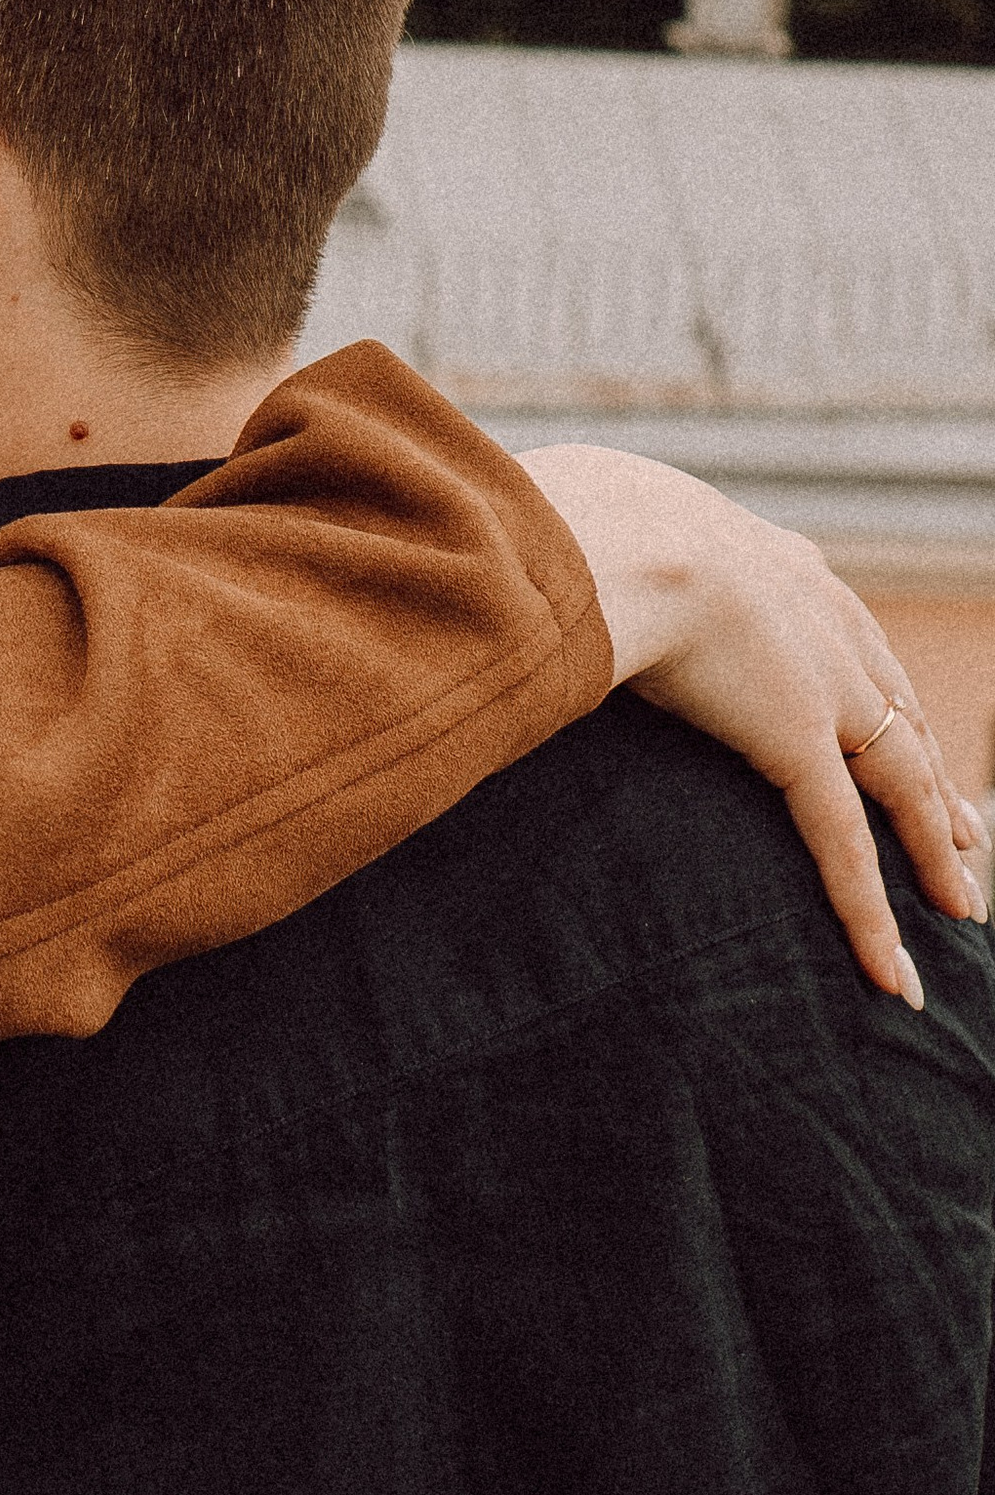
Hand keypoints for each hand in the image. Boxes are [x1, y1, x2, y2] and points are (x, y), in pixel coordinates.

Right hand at [517, 444, 984, 1003]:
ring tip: (958, 903)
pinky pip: (844, 844)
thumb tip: (541, 574)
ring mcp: (822, 683)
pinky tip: (892, 971)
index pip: (852, 645)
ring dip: (933, 847)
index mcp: (782, 568)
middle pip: (899, 713)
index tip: (899, 731)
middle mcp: (824, 622)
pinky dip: (869, 913)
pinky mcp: (799, 741)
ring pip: (900, 782)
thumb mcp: (612, 533)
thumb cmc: (586, 522)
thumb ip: (602, 566)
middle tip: (966, 834)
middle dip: (933, 778)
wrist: (618, 531)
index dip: (880, 696)